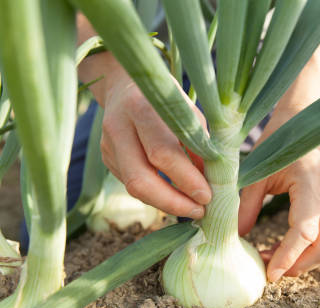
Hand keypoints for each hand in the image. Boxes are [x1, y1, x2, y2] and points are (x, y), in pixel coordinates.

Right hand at [99, 73, 211, 218]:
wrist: (126, 84)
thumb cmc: (168, 100)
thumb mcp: (190, 113)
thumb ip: (200, 145)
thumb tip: (214, 184)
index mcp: (143, 108)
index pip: (163, 153)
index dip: (186, 179)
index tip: (207, 196)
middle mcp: (118, 127)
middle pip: (140, 179)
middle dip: (172, 202)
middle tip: (199, 211)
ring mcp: (107, 145)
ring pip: (133, 187)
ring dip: (165, 203)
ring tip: (191, 208)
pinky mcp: (106, 158)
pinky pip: (132, 185)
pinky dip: (156, 195)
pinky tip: (175, 196)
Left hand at [238, 112, 319, 281]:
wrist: (303, 120)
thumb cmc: (276, 142)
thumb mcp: (255, 172)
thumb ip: (245, 206)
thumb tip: (237, 239)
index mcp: (310, 182)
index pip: (305, 232)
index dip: (287, 257)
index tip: (268, 273)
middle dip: (299, 266)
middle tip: (270, 271)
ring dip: (302, 261)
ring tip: (272, 259)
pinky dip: (305, 250)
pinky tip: (281, 248)